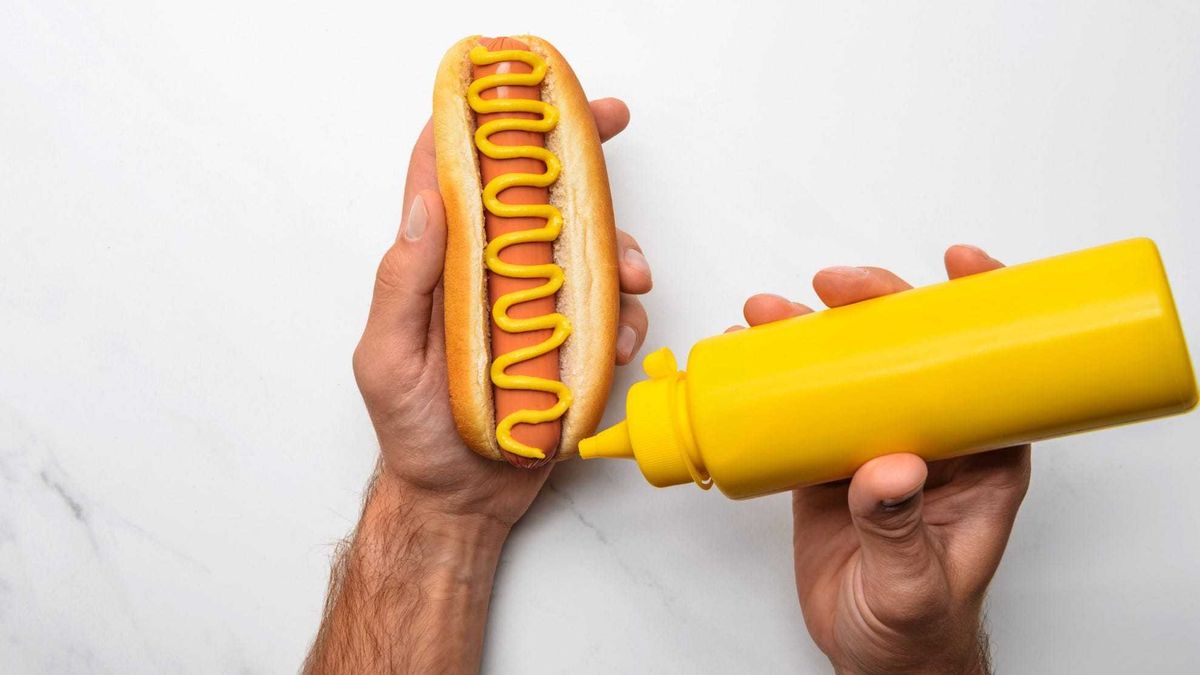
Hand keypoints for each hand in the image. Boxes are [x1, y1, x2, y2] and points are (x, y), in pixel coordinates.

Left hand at [351, 97, 650, 527]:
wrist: (460, 501)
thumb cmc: (412, 433)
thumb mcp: (387, 358)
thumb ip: (404, 282)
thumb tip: (426, 203)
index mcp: (441, 267)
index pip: (455, 177)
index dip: (482, 125)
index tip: (514, 91)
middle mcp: (492, 276)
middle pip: (536, 198)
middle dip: (576, 155)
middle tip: (611, 123)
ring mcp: (536, 309)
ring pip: (587, 252)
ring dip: (620, 249)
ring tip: (636, 277)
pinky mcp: (570, 345)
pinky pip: (610, 315)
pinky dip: (627, 318)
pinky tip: (622, 338)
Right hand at [733, 246, 1030, 674]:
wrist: (875, 660)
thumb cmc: (920, 628)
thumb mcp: (916, 584)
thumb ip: (902, 530)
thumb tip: (890, 467)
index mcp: (981, 456)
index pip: (989, 363)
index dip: (979, 305)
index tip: (958, 265)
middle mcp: (930, 436)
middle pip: (908, 348)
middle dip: (873, 304)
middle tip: (835, 289)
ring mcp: (875, 443)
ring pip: (849, 367)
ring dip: (810, 332)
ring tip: (768, 315)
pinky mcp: (829, 462)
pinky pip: (803, 405)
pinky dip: (771, 377)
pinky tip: (745, 357)